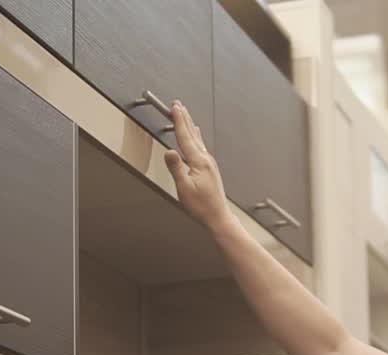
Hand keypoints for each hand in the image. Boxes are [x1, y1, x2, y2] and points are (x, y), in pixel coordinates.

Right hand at [164, 102, 234, 233]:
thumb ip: (176, 168)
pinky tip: (196, 138)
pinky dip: (195, 137)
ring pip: (197, 140)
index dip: (179, 121)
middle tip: (178, 105)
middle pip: (192, 134)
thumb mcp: (184, 188)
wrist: (218, 217)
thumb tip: (169, 150)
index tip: (175, 107)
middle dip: (184, 119)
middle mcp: (206, 159)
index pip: (185, 137)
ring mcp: (209, 164)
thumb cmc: (201, 206)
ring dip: (189, 126)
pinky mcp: (209, 169)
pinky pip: (200, 147)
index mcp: (199, 162)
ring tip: (185, 116)